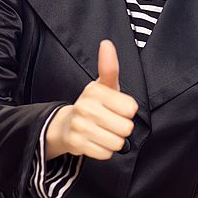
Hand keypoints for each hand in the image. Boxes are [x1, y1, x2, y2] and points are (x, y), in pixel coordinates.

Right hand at [45, 39, 137, 159]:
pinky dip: (104, 150)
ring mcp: (80, 126)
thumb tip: (106, 43)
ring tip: (104, 131)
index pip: (131, 108)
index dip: (127, 110)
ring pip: (117, 143)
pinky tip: (96, 141)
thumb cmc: (94, 104)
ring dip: (114, 140)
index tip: (116, 107)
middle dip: (122, 128)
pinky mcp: (77, 145)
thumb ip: (109, 67)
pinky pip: (106, 153)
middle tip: (110, 122)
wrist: (66, 125)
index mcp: (95, 91)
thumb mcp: (104, 85)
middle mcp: (86, 107)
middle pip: (126, 127)